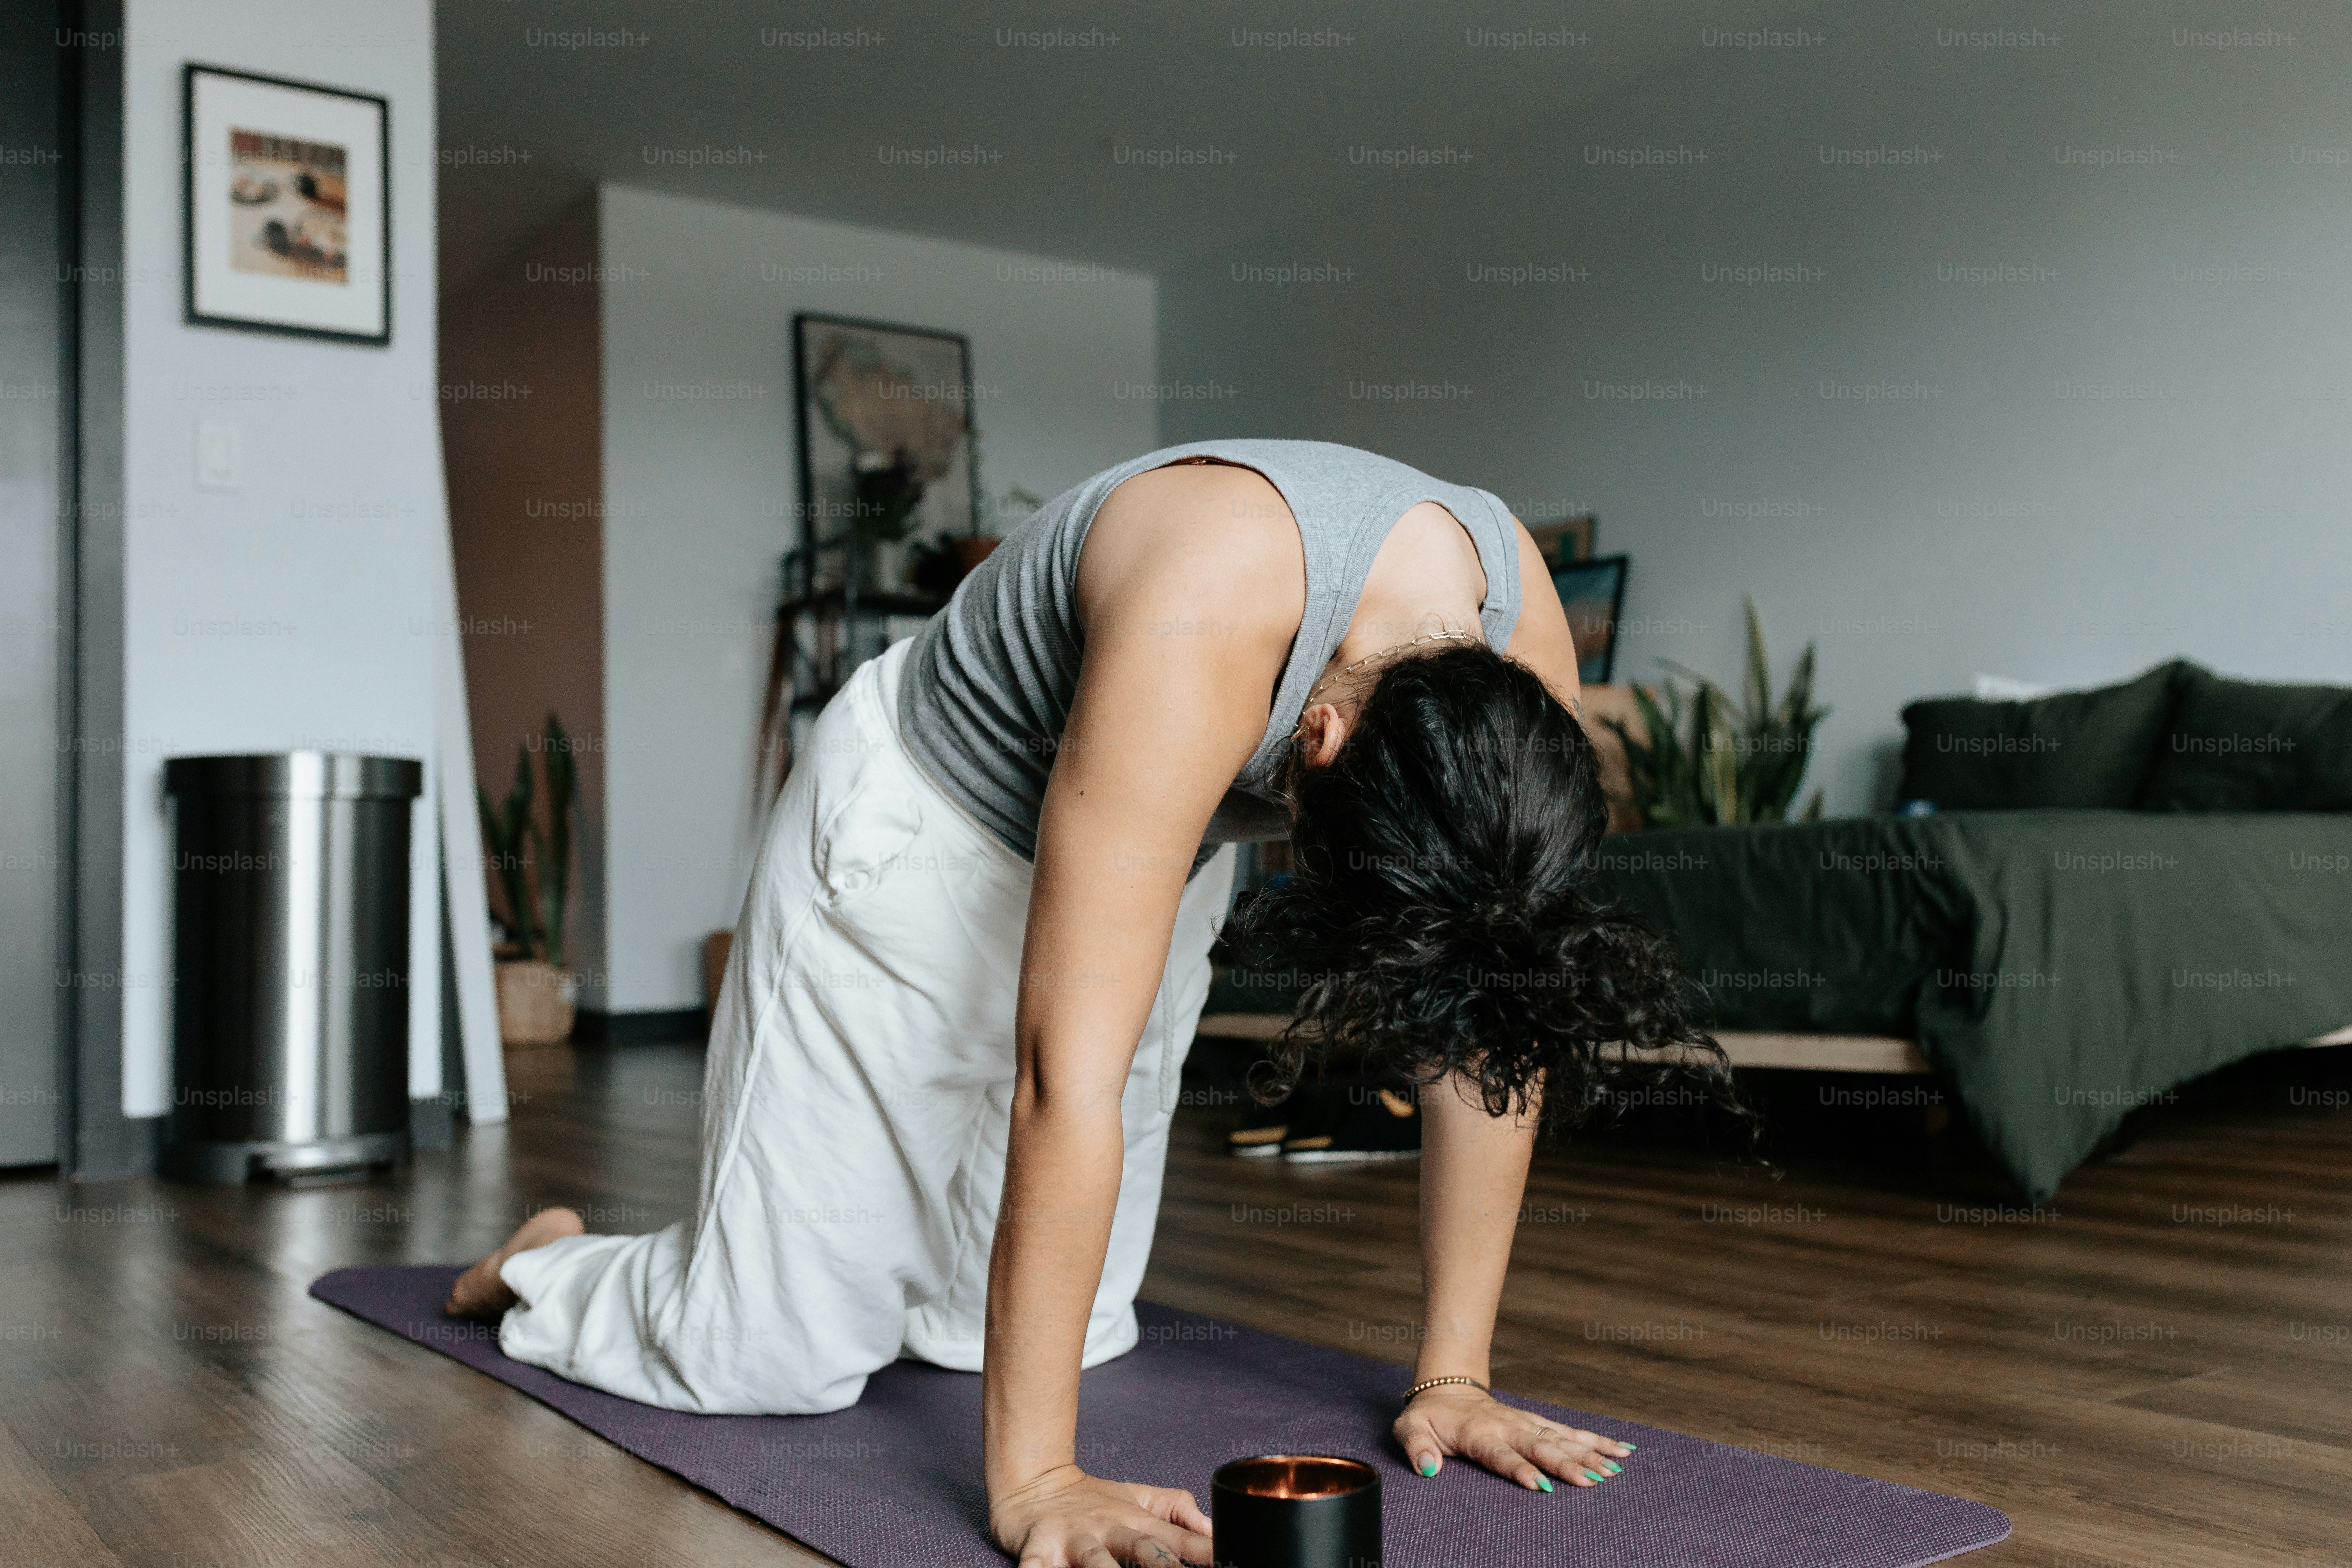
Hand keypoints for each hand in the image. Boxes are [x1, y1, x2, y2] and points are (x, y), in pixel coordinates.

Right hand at [991, 1464, 1215, 1567]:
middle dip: (1163, 1567)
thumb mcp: (1139, 1498)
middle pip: (1143, 1548)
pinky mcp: (1036, 1547)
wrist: (1033, 1481)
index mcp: (1136, 1519)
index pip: (1180, 1538)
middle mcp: (1108, 1527)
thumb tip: (1215, 1530)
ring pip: (1095, 1560)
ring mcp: (1073, 1537)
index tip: (1228, 1562)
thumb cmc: (1091, 1499)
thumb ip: (1177, 1511)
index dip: (1206, 1552)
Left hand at [1394, 1384, 1632, 1490]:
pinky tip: (1621, 1451)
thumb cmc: (1428, 1416)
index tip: (1542, 1486)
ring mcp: (1526, 1425)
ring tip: (1615, 1470)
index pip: (1503, 1456)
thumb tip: (1428, 1467)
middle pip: (1541, 1448)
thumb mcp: (1409, 1429)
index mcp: (1480, 1435)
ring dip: (1588, 1454)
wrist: (1446, 1388)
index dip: (1521, 1470)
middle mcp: (1509, 1428)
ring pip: (1562, 1440)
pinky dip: (1595, 1441)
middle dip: (1567, 1466)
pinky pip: (1569, 1433)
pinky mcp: (1537, 1424)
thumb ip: (1417, 1447)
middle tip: (1593, 1482)